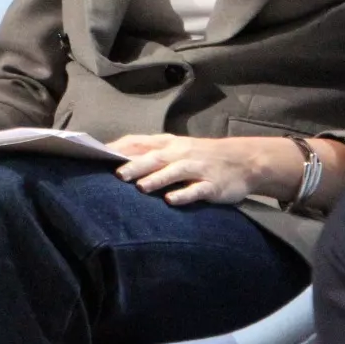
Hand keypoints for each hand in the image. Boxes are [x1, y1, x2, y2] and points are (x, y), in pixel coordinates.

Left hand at [108, 133, 292, 205]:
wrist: (244, 160)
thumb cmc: (202, 156)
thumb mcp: (177, 149)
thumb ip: (151, 153)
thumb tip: (117, 160)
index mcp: (170, 143)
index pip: (140, 142)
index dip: (121, 148)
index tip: (100, 155)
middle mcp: (181, 153)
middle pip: (155, 157)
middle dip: (136, 165)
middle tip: (118, 174)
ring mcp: (197, 168)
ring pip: (175, 172)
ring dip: (157, 179)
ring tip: (140, 187)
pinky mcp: (212, 185)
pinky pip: (196, 190)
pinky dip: (183, 194)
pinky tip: (171, 201)